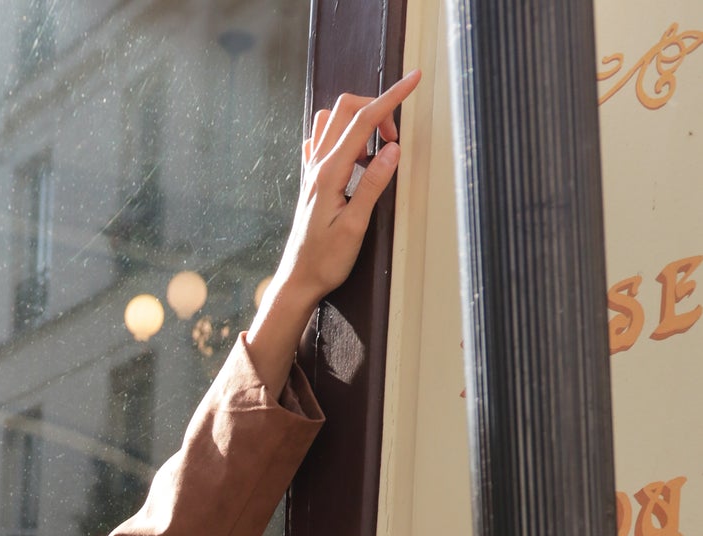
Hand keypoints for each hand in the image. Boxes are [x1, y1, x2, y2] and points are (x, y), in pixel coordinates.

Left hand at [248, 70, 421, 397]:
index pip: (364, 120)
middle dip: (377, 111)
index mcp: (330, 172)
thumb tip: (393, 149)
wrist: (297, 280)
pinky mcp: (312, 180)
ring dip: (359, 123)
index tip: (414, 79)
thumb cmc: (325, 261)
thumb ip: (373, 185)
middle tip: (395, 141)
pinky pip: (323, 141)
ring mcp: (312, 170)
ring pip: (333, 121)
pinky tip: (355, 159)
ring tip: (374, 153)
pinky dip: (344, 137)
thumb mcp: (355, 227)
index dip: (391, 97)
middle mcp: (317, 165)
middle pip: (346, 109)